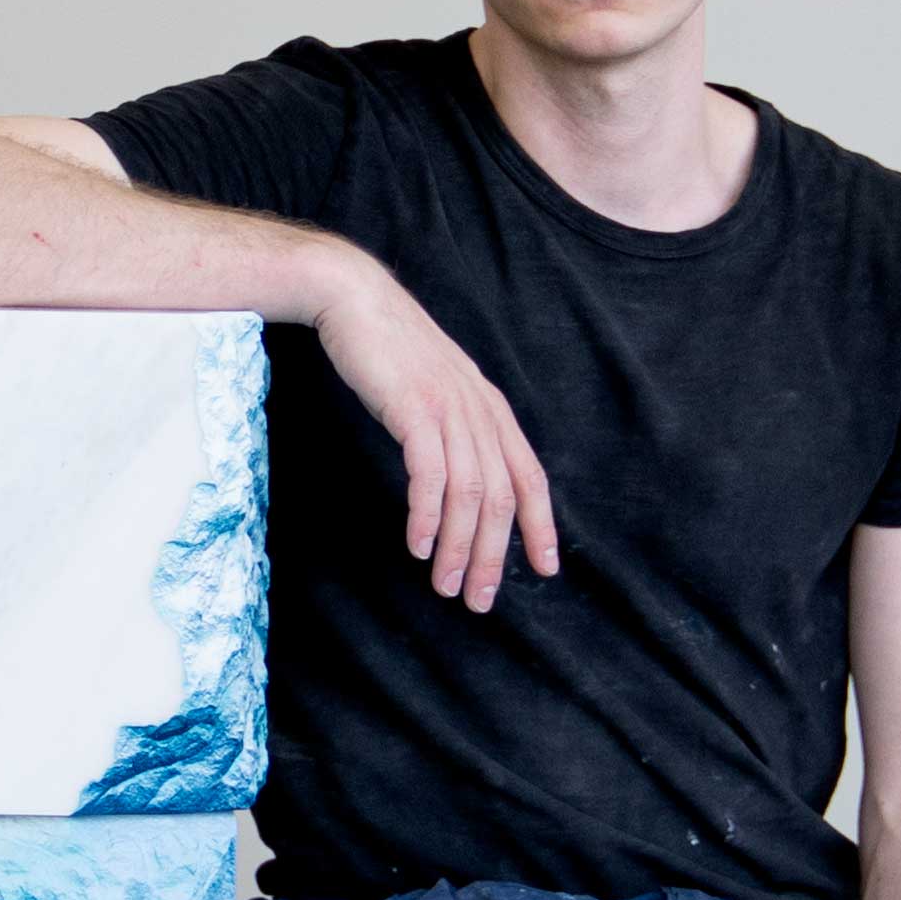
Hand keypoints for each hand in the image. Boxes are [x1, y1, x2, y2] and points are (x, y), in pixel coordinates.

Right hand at [316, 250, 560, 616]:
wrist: (355, 299)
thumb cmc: (391, 350)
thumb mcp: (438, 390)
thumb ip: (458, 428)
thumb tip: (464, 479)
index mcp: (491, 409)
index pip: (530, 477)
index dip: (541, 525)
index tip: (545, 569)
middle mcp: (480, 410)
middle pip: (501, 496)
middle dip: (494, 555)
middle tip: (480, 600)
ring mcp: (449, 408)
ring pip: (469, 493)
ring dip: (460, 547)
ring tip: (446, 586)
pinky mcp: (415, 408)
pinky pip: (430, 474)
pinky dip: (428, 516)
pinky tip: (419, 545)